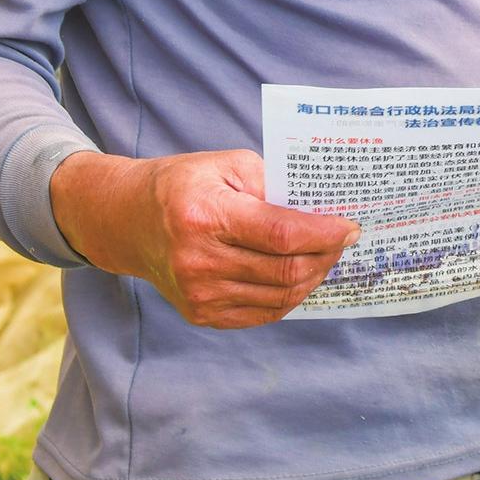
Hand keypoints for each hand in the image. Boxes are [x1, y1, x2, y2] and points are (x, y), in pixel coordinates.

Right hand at [48, 149, 358, 327]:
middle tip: (343, 240)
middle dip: (325, 255)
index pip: (281, 233)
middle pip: (285, 271)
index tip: (350, 226)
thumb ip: (273, 184)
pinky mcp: (202, 314)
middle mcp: (198, 262)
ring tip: (325, 255)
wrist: (128, 222)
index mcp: (204, 216)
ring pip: (280, 297)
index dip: (324, 233)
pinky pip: (263, 312)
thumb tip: (322, 209)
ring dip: (312, 277)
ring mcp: (199, 295)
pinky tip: (300, 274)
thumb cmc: (183, 185)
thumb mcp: (226, 165)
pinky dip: (290, 295)